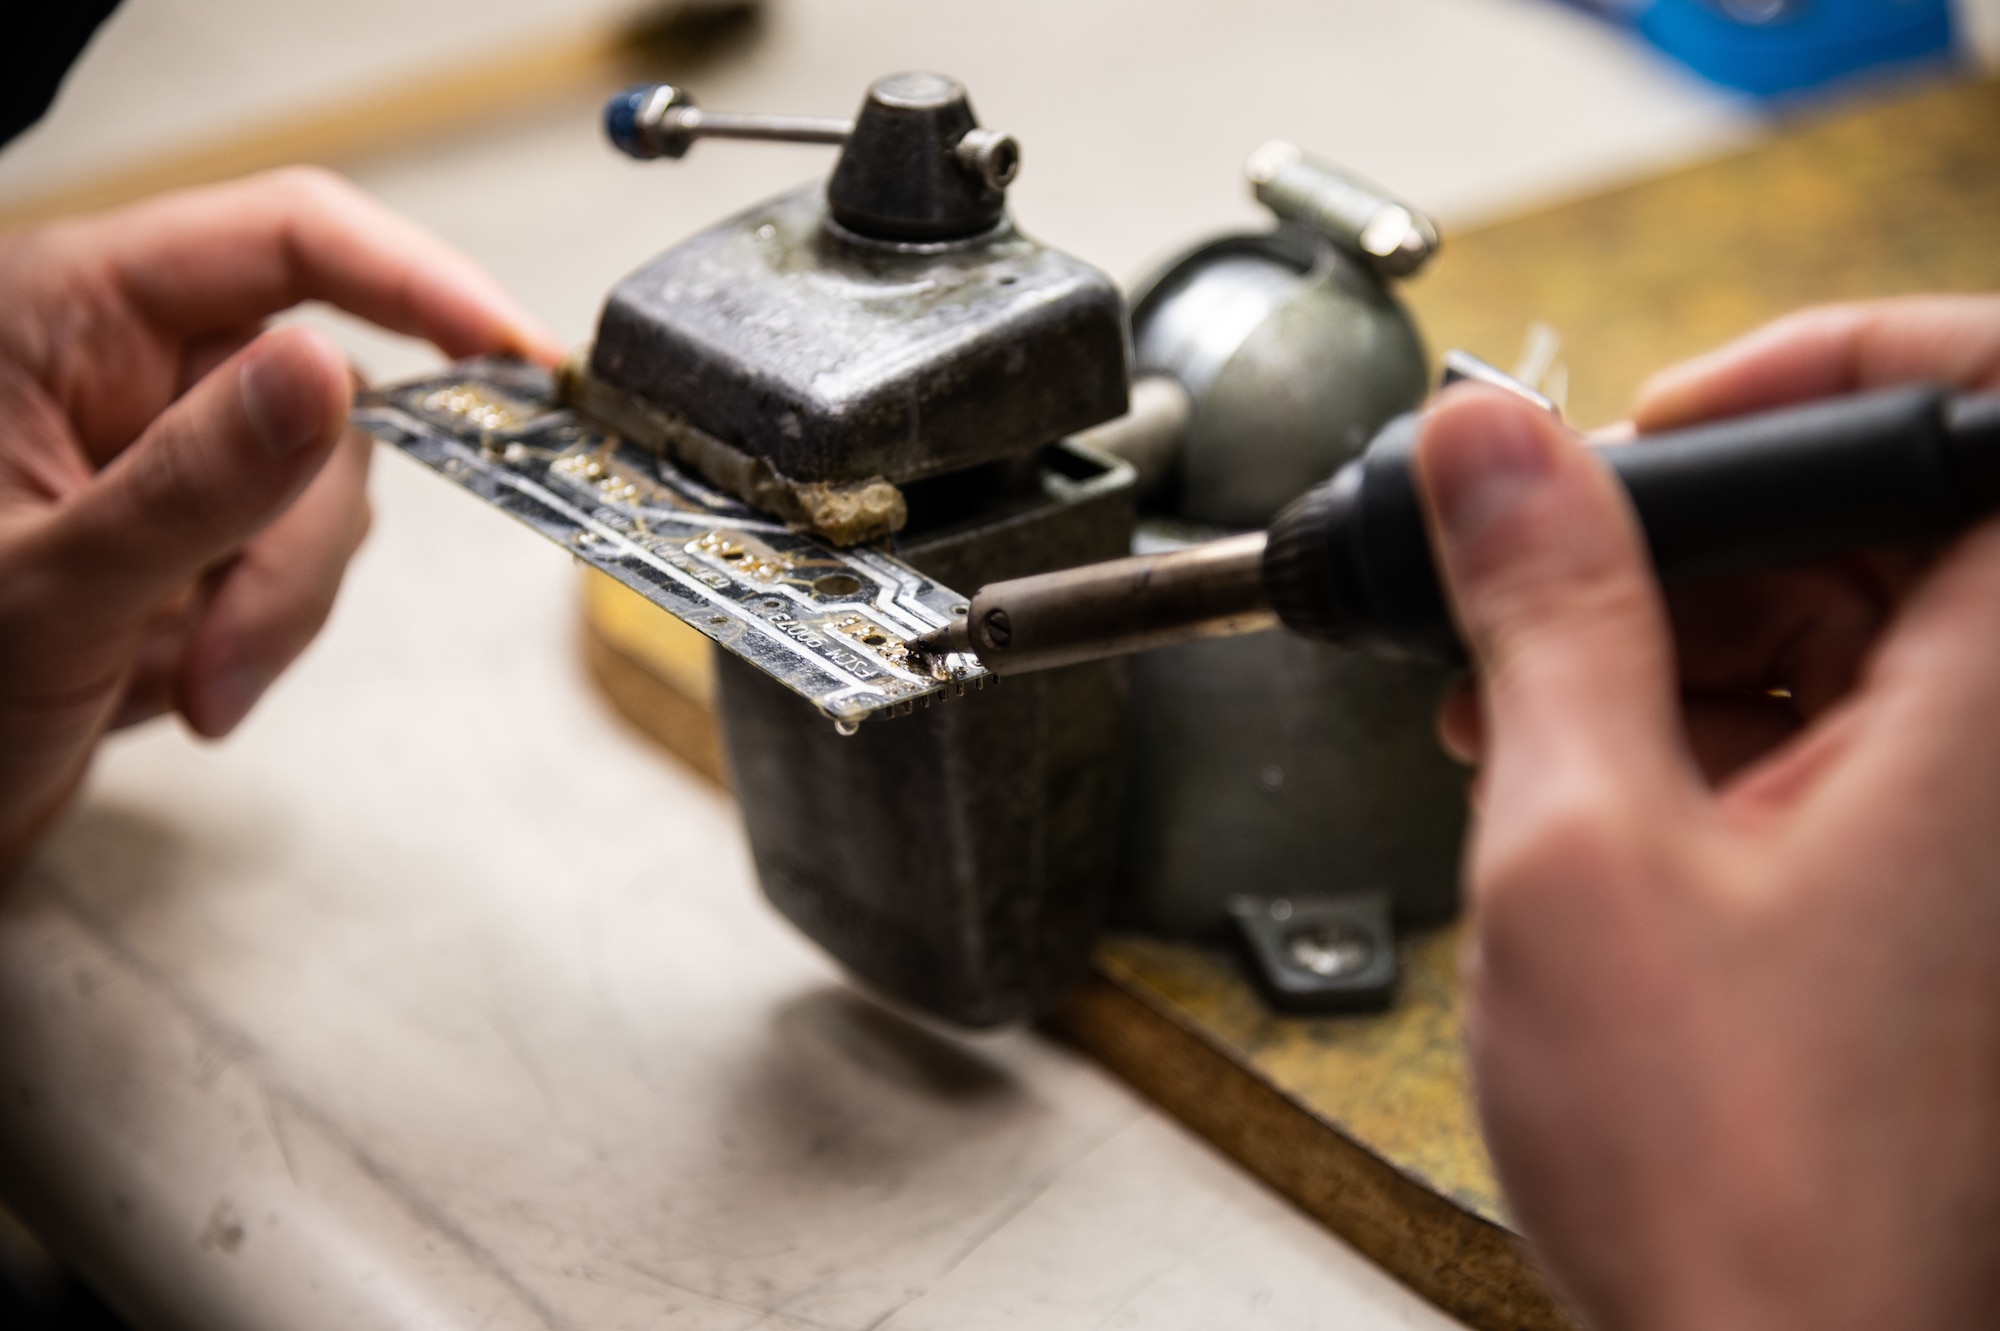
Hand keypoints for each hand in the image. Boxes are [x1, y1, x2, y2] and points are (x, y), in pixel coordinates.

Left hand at [0, 168, 561, 867]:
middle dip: (298, 544)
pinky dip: (270, 627)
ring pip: (329, 488)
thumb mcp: (48, 586)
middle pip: (325, 398)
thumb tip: (324, 375)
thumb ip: (190, 481)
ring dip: (281, 602)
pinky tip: (187, 675)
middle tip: (230, 653)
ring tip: (193, 684)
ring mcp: (172, 442)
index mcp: (70, 313)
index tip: (512, 355)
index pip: (285, 239)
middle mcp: (130, 359)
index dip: (415, 282)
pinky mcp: (204, 519)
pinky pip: (306, 551)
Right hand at [1416, 296, 1999, 1329]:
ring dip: (1671, 631)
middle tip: (1539, 586)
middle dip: (1691, 530)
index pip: (1977, 407)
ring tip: (1521, 698)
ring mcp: (1972, 826)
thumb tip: (1497, 444)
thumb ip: (1547, 613)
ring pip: (1841, 624)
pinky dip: (1698, 716)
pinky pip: (1828, 726)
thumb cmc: (1730, 1174)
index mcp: (1997, 709)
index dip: (1820, 366)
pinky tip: (1576, 770)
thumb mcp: (1580, 846)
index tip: (1671, 421)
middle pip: (1882, 518)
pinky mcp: (1922, 887)